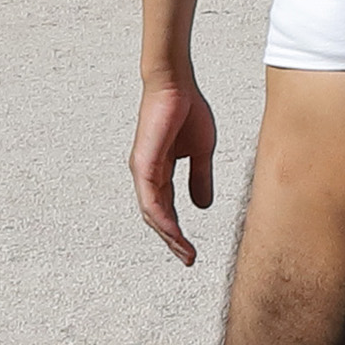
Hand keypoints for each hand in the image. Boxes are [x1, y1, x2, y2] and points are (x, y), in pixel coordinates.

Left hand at [130, 79, 218, 265]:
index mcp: (159, 173)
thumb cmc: (186, 111)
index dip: (179, 231)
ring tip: (184, 251)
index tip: (191, 250)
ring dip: (169, 235)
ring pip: (153, 214)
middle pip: (157, 217)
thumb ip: (199, 178)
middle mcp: (147, 176)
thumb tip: (202, 206)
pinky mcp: (143, 166)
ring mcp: (142, 172)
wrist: (175, 86)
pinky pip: (151, 201)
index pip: (167, 209)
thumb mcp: (200, 151)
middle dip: (173, 241)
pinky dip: (162, 219)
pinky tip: (174, 231)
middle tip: (188, 258)